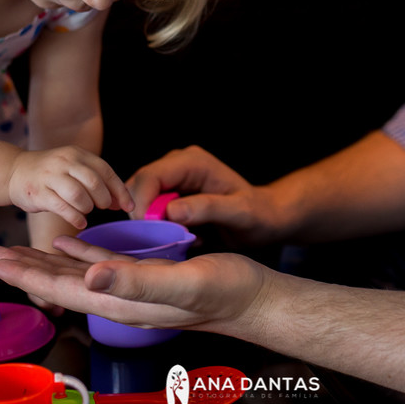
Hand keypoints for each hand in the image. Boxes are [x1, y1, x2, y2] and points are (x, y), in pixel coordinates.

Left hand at [0, 236, 268, 332]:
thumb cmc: (223, 291)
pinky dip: (78, 253)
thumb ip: (133, 280)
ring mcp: (131, 287)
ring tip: (17, 251)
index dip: (26, 275)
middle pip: (60, 283)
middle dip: (24, 269)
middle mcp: (119, 297)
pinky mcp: (144, 275)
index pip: (62, 288)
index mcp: (121, 301)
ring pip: (75, 274)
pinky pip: (101, 264)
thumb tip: (88, 277)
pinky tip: (69, 242)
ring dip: (44, 262)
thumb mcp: (179, 283)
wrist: (253, 297)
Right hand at [8, 146, 133, 227]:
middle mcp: (64, 162)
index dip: (119, 190)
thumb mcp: (74, 168)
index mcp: (77, 154)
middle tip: (103, 208)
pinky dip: (75, 217)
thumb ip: (96, 181)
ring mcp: (50, 176)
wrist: (14, 171)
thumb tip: (122, 202)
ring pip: (78, 194)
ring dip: (88, 207)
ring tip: (86, 211)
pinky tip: (80, 222)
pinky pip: (62, 207)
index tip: (128, 206)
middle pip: (94, 182)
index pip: (105, 171)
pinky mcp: (38, 192)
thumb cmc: (51, 175)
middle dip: (104, 199)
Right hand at [126, 146, 282, 245]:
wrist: (265, 217)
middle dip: (141, 214)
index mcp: (193, 162)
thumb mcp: (240, 213)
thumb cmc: (258, 214)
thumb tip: (171, 212)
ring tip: (167, 239)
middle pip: (138, 185)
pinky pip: (148, 209)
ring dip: (146, 222)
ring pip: (139, 198)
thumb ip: (208, 209)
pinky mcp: (168, 194)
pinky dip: (153, 226)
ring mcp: (171, 179)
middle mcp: (177, 165)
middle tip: (156, 241)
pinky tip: (172, 237)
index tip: (148, 232)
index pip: (151, 177)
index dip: (142, 204)